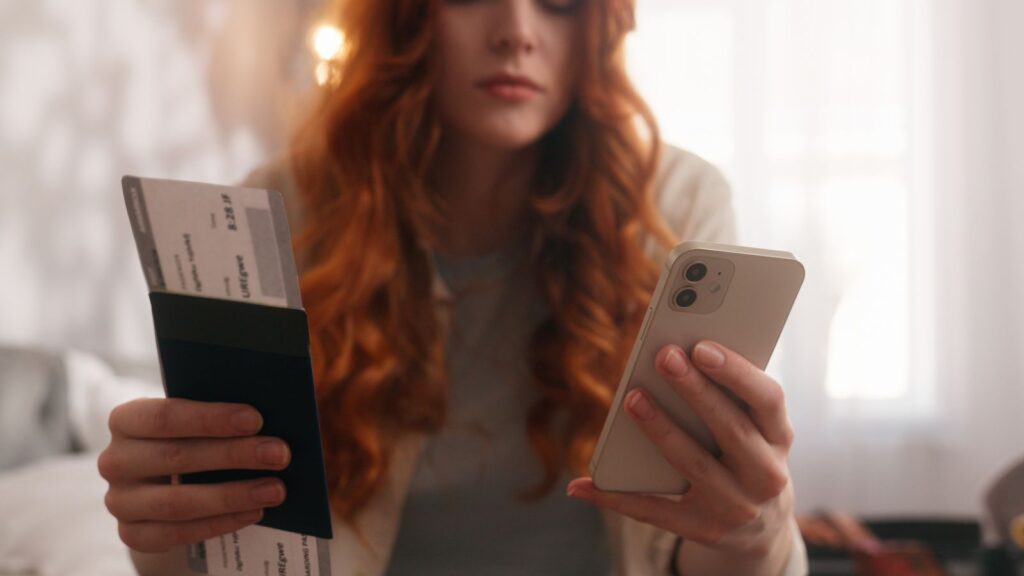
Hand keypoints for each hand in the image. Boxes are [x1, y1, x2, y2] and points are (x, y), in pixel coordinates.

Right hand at [98, 398, 290, 552]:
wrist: (164, 480)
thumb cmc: (190, 438)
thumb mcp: (197, 420)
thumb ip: (220, 416)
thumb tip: (272, 416)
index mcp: (125, 419)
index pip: (165, 416)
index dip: (211, 418)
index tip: (256, 419)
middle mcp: (114, 461)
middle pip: (176, 458)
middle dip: (234, 455)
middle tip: (280, 454)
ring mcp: (120, 501)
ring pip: (178, 502)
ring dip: (233, 495)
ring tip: (276, 489)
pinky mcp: (132, 533)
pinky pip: (178, 534)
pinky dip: (221, 523)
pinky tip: (254, 512)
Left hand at [567, 341, 796, 573]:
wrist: (762, 528)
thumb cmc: (747, 455)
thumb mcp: (757, 429)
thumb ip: (730, 395)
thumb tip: (682, 354)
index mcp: (780, 438)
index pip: (768, 399)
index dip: (737, 373)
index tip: (702, 347)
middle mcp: (766, 475)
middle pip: (730, 428)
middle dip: (695, 390)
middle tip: (664, 357)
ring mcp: (736, 506)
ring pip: (693, 463)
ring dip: (660, 428)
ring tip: (632, 398)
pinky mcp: (703, 530)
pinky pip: (653, 511)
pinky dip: (614, 497)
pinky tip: (583, 483)